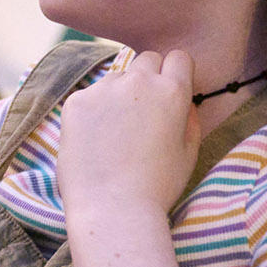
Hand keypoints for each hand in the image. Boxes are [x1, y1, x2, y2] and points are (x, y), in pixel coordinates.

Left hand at [55, 47, 201, 222]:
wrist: (113, 208)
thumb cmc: (157, 186)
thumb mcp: (189, 152)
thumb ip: (190, 118)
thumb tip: (184, 101)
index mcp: (172, 91)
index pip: (178, 58)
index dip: (176, 74)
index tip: (170, 92)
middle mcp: (138, 81)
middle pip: (147, 60)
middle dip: (149, 78)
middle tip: (144, 113)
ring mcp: (104, 89)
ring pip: (116, 78)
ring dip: (119, 95)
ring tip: (117, 135)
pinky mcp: (76, 101)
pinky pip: (90, 96)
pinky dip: (94, 111)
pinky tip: (96, 141)